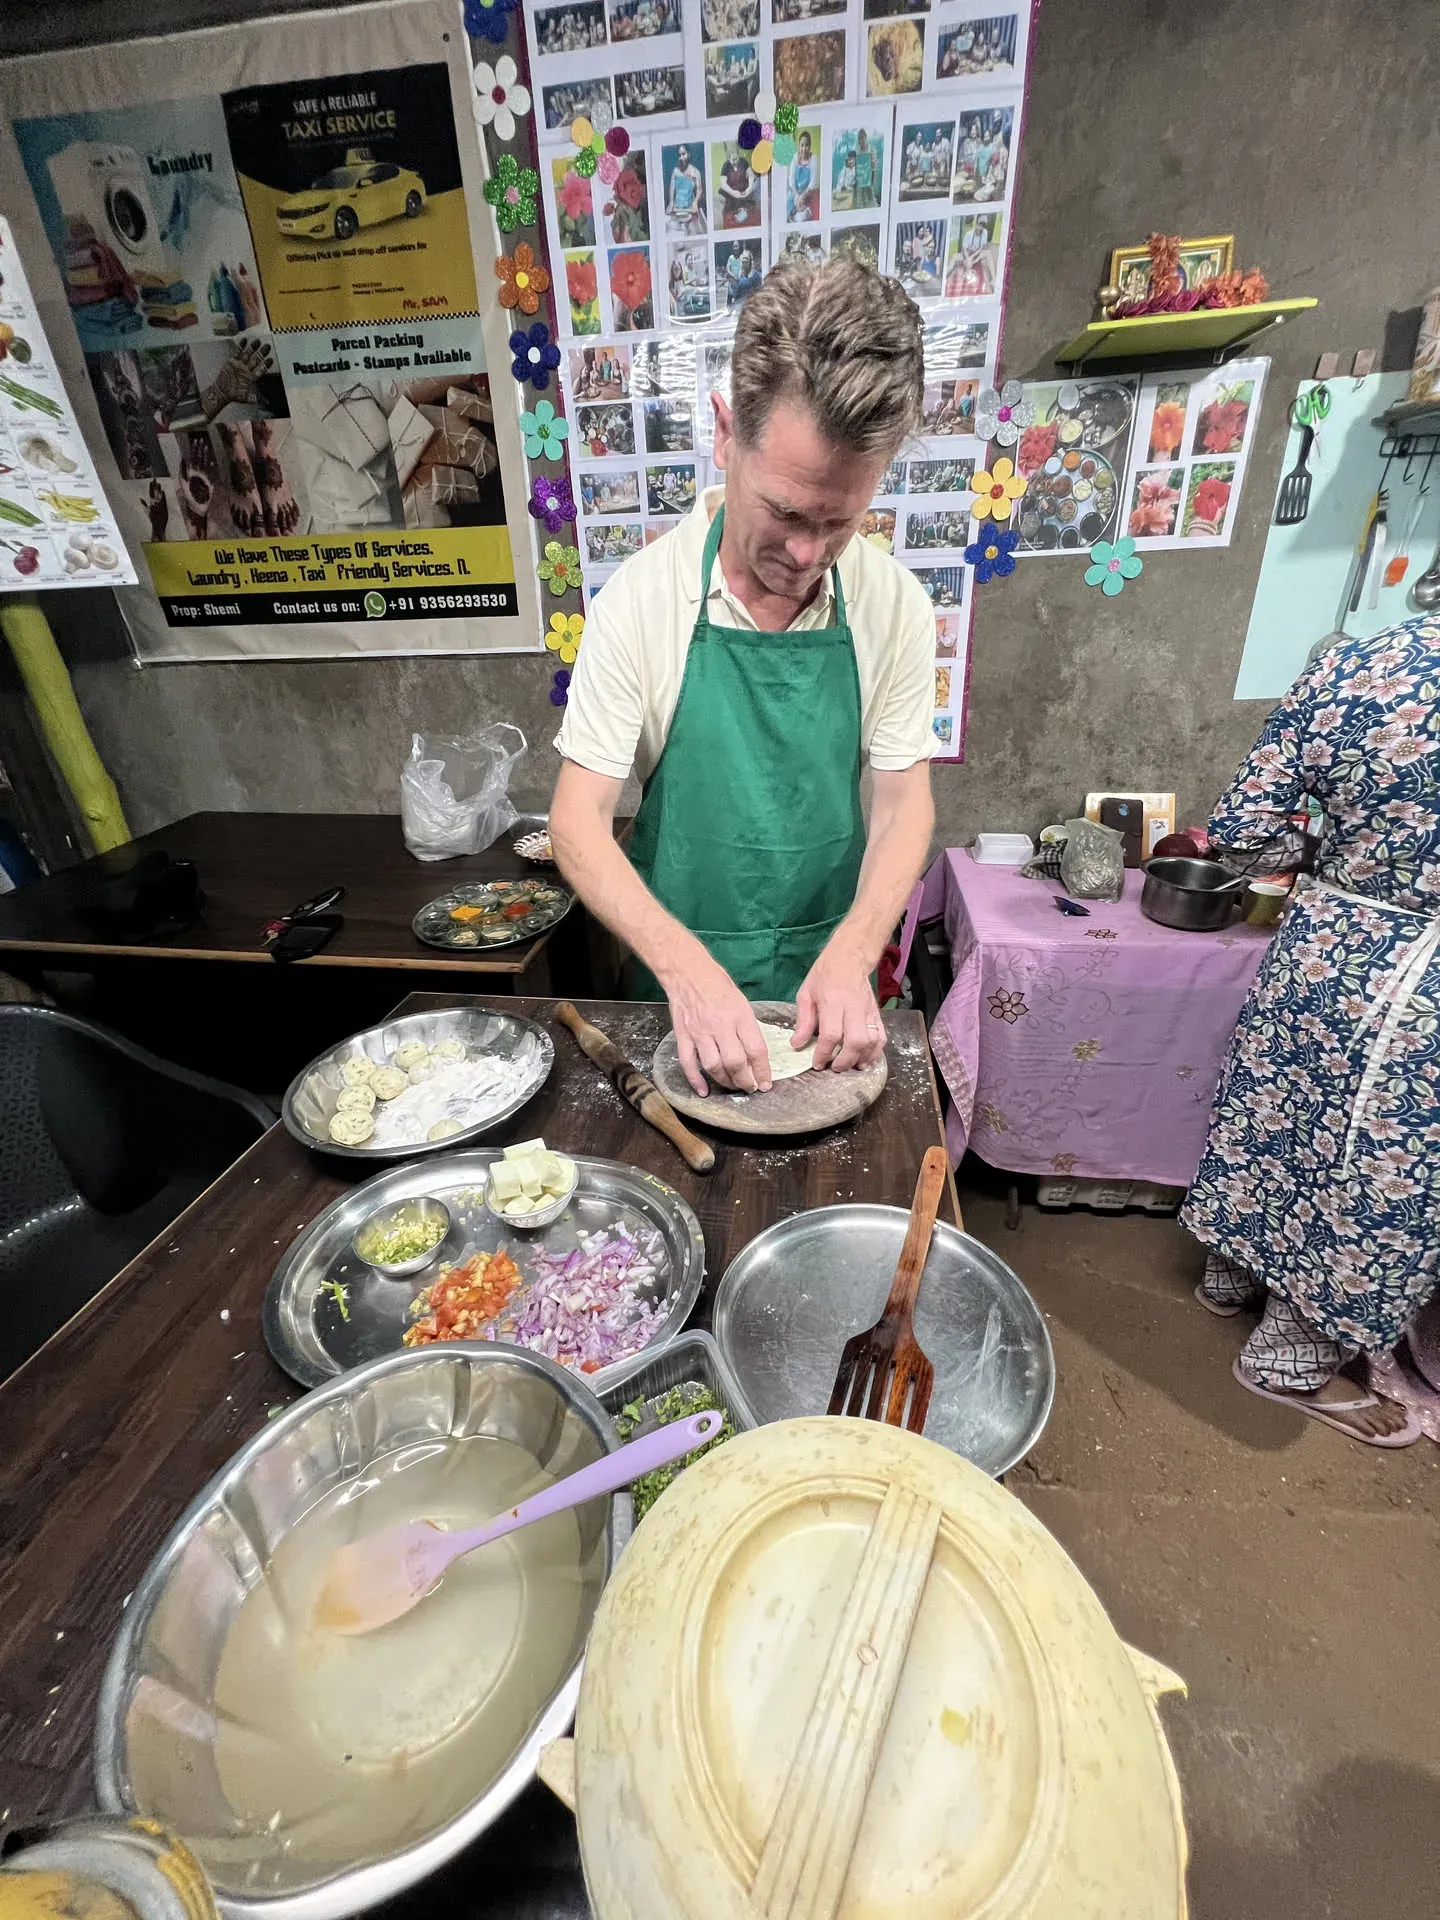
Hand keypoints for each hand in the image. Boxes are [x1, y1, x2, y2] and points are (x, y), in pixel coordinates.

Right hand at [664, 947, 770, 1096]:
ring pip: (713, 1066)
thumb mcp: (742, 1002)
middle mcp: (720, 1026)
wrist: (687, 972)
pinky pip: (688, 1063)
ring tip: (733, 1086)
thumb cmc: (718, 984)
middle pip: (735, 1062)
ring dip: (725, 1082)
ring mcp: (699, 1032)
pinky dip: (695, 1080)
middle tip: (751, 1087)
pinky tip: (704, 1091)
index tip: (766, 1082)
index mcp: (739, 1016)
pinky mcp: (683, 1036)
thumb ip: (747, 1028)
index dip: (763, 1070)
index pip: (756, 1050)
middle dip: (745, 1081)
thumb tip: (755, 1054)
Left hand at [793, 933, 884, 1073]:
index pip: (831, 1034)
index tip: (817, 1064)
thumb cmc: (824, 976)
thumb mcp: (806, 994)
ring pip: (872, 1041)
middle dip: (845, 1060)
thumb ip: (802, 1021)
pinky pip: (882, 1037)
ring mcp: (868, 1011)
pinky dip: (875, 1052)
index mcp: (832, 1001)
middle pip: (856, 1041)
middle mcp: (853, 1007)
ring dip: (862, 1058)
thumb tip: (797, 1044)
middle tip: (835, 1067)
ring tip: (850, 1066)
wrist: (848, 958)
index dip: (824, 1053)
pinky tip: (865, 1059)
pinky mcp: (877, 1013)